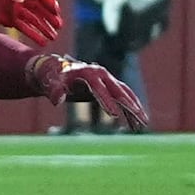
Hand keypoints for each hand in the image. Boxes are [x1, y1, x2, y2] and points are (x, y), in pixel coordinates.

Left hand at [0, 0, 61, 44]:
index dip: (48, 0)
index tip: (56, 11)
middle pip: (39, 6)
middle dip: (50, 16)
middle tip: (59, 26)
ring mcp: (12, 8)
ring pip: (33, 18)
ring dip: (44, 26)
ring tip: (53, 37)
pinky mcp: (6, 18)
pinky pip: (24, 26)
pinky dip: (33, 33)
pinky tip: (42, 42)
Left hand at [27, 53, 148, 131]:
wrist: (54, 69)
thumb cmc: (51, 77)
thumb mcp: (50, 83)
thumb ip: (54, 91)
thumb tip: (57, 100)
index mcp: (89, 73)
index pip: (100, 89)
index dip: (106, 101)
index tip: (113, 115)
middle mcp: (102, 74)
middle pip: (119, 91)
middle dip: (130, 106)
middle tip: (141, 119)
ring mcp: (107, 80)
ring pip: (125, 95)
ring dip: (135, 109)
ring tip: (143, 125)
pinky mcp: (108, 86)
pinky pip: (122, 99)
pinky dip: (129, 111)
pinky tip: (134, 125)